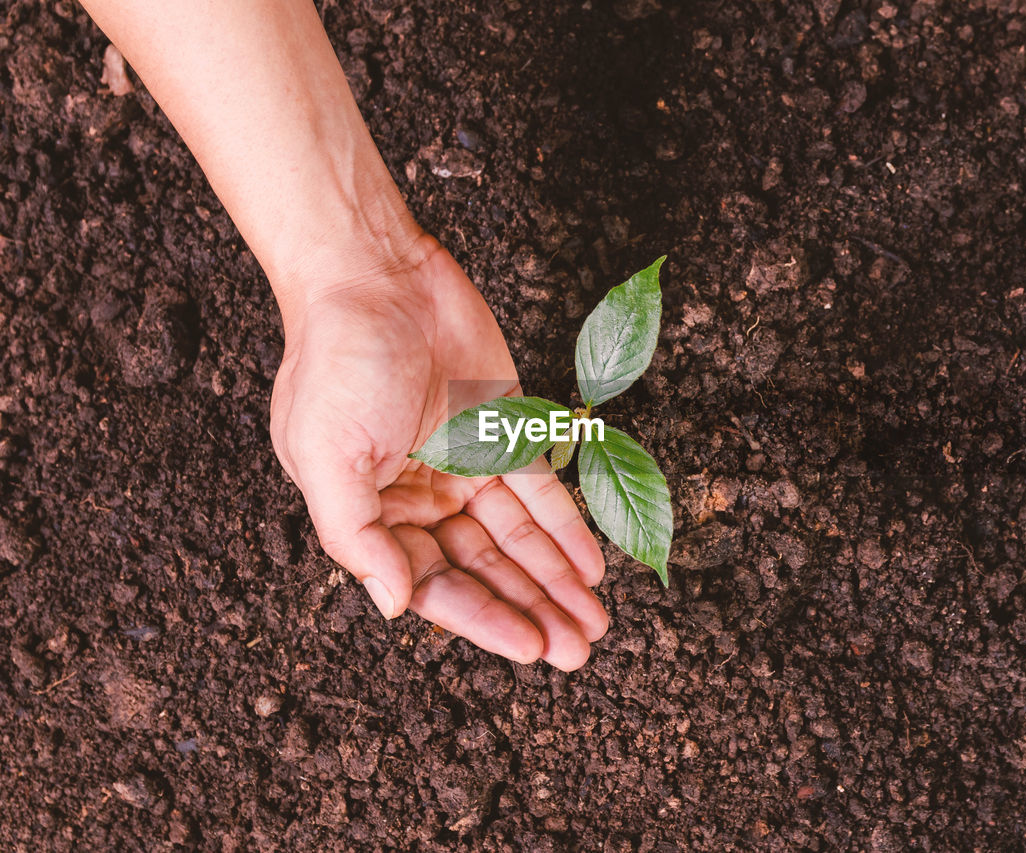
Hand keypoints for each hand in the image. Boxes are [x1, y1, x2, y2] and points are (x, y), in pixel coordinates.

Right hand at [269, 233, 608, 670]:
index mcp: (374, 513)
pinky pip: (541, 488)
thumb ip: (358, 536)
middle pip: (484, 570)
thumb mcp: (328, 456)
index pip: (434, 584)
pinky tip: (592, 566)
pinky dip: (568, 527)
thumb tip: (395, 606)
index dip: (483, 619)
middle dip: (530, 611)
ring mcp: (466, 465)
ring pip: (518, 539)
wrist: (375, 274)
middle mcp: (422, 498)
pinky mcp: (504, 429)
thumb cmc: (337, 362)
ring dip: (556, 581)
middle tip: (577, 651)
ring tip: (593, 625)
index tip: (530, 649)